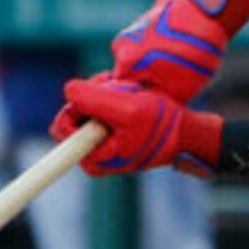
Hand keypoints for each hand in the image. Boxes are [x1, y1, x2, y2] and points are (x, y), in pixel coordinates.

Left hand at [55, 74, 220, 176]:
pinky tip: (129, 96)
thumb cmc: (161, 125)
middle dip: (94, 96)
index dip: (80, 105)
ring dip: (104, 92)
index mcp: (90, 159)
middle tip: (120, 93)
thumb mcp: (127, 109)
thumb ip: (93, 99)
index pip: (63, 126)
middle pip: (72, 113)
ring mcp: (99, 143)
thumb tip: (68, 90)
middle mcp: (90, 154)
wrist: (186, 133)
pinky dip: (111, 95)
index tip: (106, 99)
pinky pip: (97, 106)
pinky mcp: (108, 131)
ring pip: (85, 106)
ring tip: (128, 94)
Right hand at [110, 0, 248, 104]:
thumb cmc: (192, 56)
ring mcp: (135, 26)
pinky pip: (154, 37)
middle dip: (151, 77)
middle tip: (175, 79)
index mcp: (125, 61)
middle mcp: (122, 42)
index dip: (142, 97)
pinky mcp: (150, 15)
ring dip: (159, 60)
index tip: (159, 98)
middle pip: (132, 71)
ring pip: (143, 54)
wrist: (209, 13)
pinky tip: (184, 43)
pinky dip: (166, 43)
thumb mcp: (178, 91)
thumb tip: (149, 106)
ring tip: (183, 58)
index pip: (123, 90)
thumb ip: (158, 100)